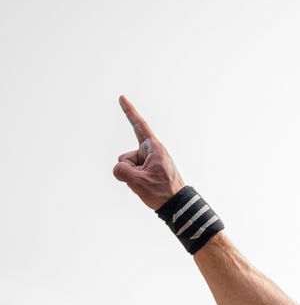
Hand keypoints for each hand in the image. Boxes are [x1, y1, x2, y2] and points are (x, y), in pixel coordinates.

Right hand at [112, 94, 183, 209]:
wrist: (177, 206)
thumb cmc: (162, 192)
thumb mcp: (139, 182)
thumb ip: (122, 172)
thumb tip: (117, 169)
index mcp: (153, 148)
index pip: (138, 125)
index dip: (129, 111)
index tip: (122, 98)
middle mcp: (151, 152)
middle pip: (125, 157)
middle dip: (127, 169)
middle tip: (146, 182)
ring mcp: (149, 162)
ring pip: (127, 167)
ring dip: (132, 177)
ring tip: (148, 185)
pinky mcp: (149, 170)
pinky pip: (133, 173)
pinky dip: (135, 181)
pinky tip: (147, 187)